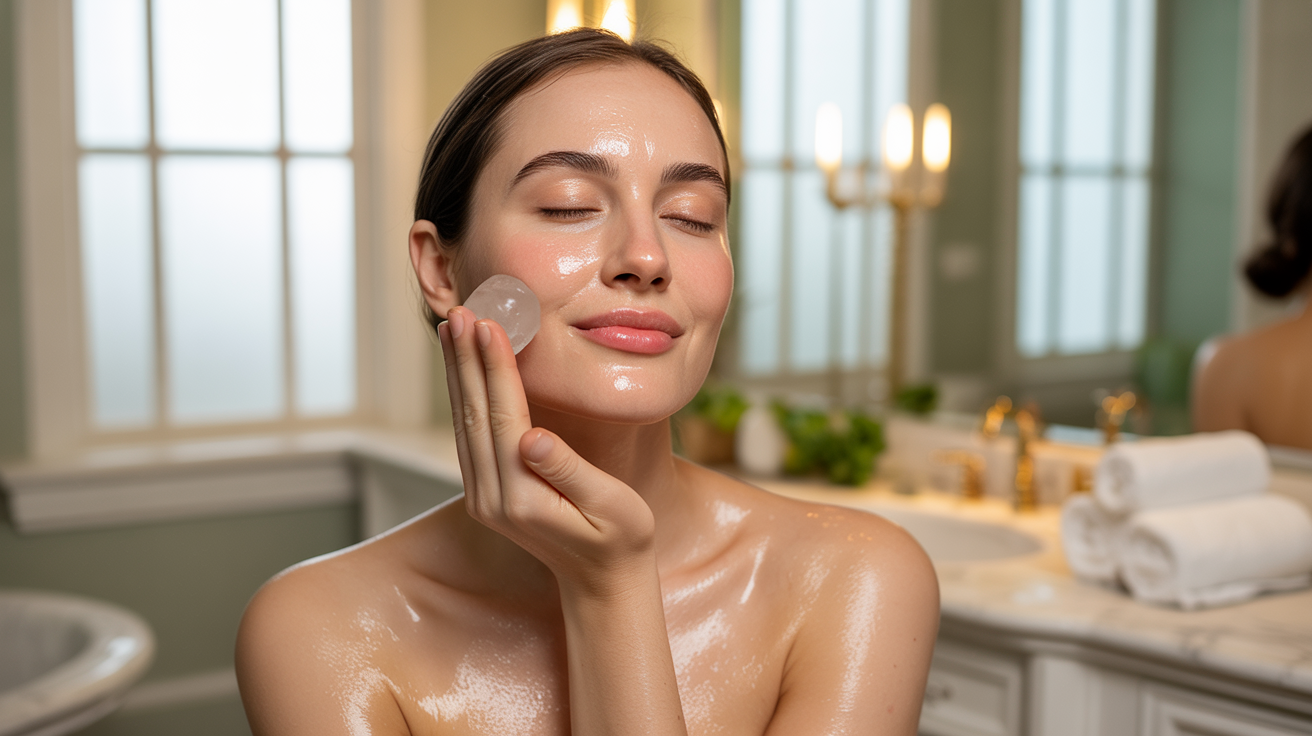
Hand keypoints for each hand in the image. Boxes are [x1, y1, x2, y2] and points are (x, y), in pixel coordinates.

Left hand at [440, 307, 656, 593]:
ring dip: (459, 373)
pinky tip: (465, 371)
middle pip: (474, 414)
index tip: (489, 323)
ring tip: (454, 329)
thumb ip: (568, 472)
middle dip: (467, 359)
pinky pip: (471, 435)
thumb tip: (532, 438)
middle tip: (462, 310)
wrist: (604, 584)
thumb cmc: (620, 541)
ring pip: (465, 422)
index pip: (504, 416)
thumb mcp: (609, 507)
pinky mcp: (487, 494)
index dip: (495, 366)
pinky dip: (465, 396)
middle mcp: (492, 497)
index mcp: (522, 495)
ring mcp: (484, 497)